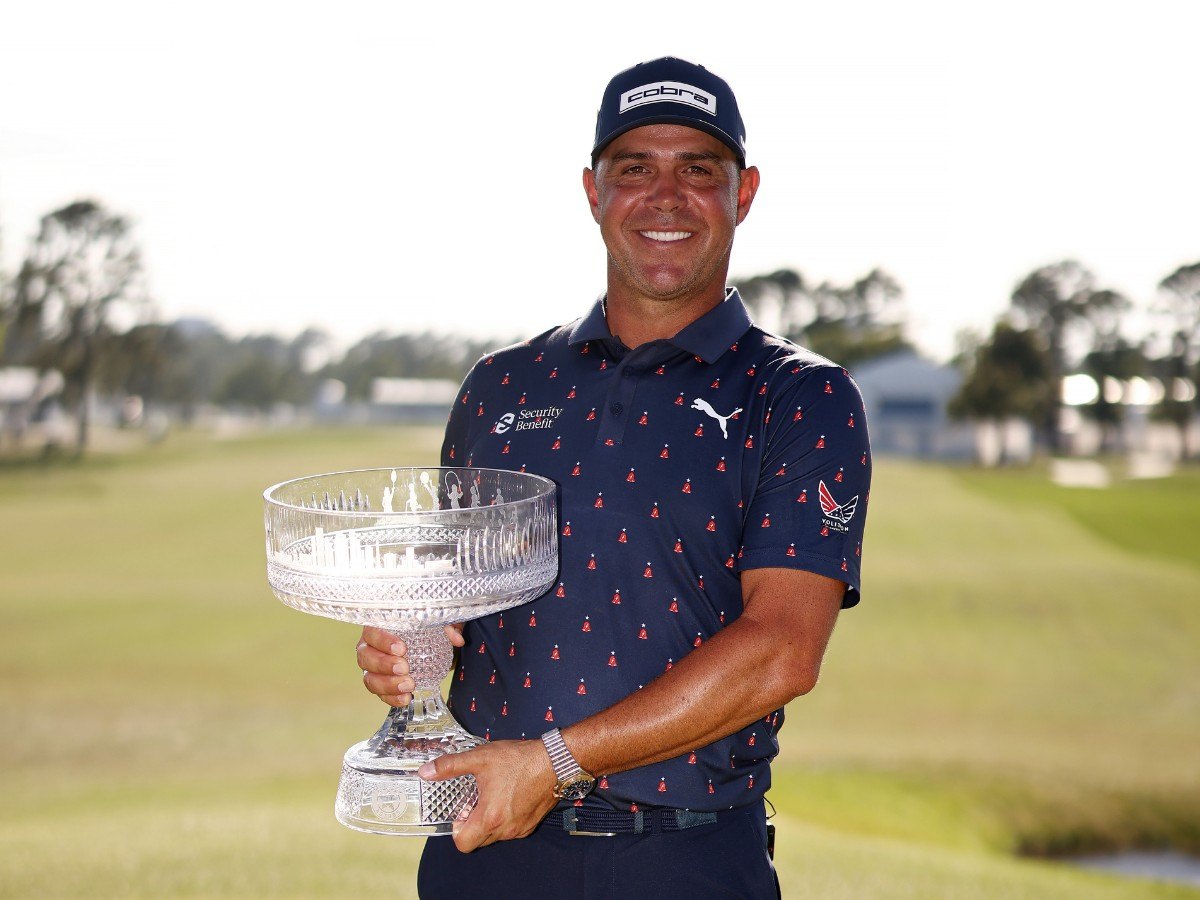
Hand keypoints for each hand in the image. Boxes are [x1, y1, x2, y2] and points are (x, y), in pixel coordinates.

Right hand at [357, 624, 464, 705]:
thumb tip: (457, 639)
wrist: (431, 643)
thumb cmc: (429, 627)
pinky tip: (406, 698)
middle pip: (365, 657)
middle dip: (384, 664)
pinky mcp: (379, 684)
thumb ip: (447, 625)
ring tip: (408, 687)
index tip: (402, 649)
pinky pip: (379, 694)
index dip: (383, 640)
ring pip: (369, 678)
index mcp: (380, 626)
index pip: (372, 631)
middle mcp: (370, 646)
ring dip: (387, 685)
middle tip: (405, 669)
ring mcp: (372, 667)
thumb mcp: (439, 622)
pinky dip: (391, 698)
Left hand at [418, 738, 556, 852]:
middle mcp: (505, 829)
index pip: (463, 844)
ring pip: (495, 836)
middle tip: (474, 802)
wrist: (556, 761)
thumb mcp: (481, 758)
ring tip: (492, 797)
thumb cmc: (520, 760)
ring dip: (489, 823)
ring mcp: (519, 829)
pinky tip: (508, 797)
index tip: (461, 812)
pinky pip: (511, 831)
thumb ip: (451, 766)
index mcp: (490, 817)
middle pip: (478, 841)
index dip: (457, 830)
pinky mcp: (530, 825)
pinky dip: (505, 820)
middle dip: (472, 825)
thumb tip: (426, 772)